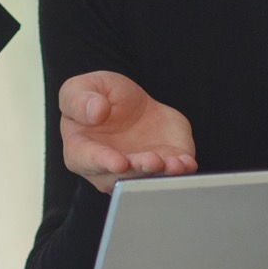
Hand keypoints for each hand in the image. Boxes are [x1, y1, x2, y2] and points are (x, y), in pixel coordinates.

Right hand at [56, 71, 195, 194]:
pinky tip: (186, 163)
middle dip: (139, 170)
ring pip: (148, 179)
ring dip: (162, 174)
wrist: (128, 103)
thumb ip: (81, 100)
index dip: (103, 162)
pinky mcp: (162, 165)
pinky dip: (180, 170)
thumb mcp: (81, 89)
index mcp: (81, 151)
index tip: (118, 162)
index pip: (89, 159)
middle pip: (123, 176)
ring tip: (174, 164)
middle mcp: (107, 170)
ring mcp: (136, 171)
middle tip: (152, 161)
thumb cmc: (96, 98)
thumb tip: (97, 111)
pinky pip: (171, 173)